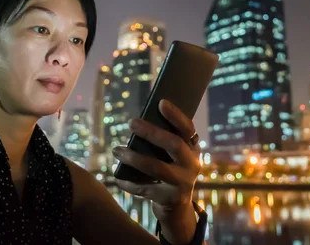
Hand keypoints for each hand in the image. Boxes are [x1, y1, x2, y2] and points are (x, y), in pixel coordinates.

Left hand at [113, 99, 201, 242]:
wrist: (177, 207)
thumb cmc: (169, 171)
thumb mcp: (173, 156)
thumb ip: (163, 141)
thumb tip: (138, 123)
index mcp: (193, 149)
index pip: (188, 128)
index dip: (176, 116)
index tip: (161, 102)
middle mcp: (192, 165)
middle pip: (174, 145)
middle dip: (151, 132)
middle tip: (131, 122)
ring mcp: (182, 183)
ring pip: (156, 167)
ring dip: (133, 157)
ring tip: (116, 150)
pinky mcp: (169, 199)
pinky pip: (144, 189)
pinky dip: (129, 183)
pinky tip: (117, 177)